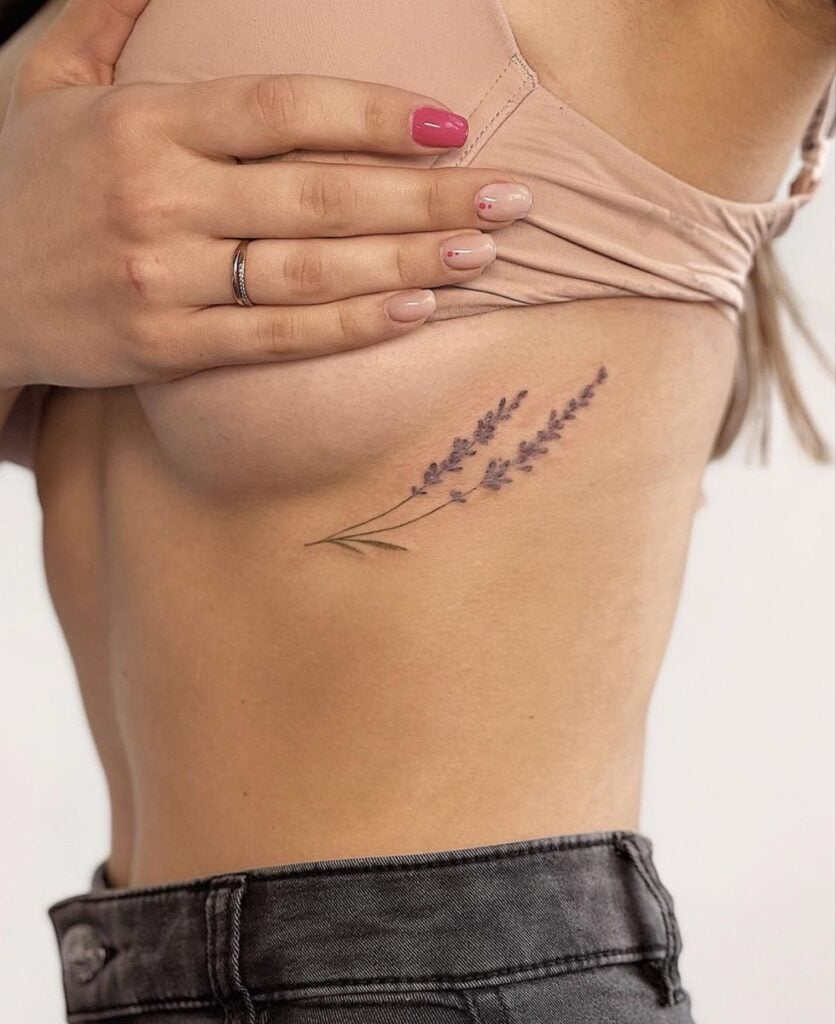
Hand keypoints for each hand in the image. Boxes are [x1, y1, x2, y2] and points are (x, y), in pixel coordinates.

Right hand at [0, 0, 531, 388]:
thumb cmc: (15, 182)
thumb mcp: (45, 80)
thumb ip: (110, 15)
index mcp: (143, 122)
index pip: (284, 109)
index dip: (375, 115)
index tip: (451, 124)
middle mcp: (161, 199)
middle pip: (320, 194)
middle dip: (425, 195)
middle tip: (510, 196)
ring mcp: (164, 280)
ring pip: (310, 270)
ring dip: (408, 262)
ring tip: (484, 253)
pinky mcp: (166, 348)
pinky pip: (276, 339)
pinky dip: (350, 326)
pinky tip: (415, 311)